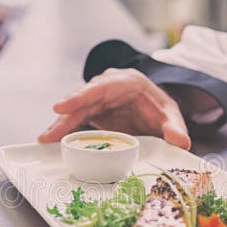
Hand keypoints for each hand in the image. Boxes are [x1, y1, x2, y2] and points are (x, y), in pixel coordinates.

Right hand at [38, 68, 190, 149]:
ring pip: (75, 112)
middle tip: (48, 134)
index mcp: (126, 82)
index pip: (100, 87)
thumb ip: (175, 128)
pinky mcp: (92, 114)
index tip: (62, 106)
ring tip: (45, 141)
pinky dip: (66, 132)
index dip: (80, 96)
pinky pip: (76, 121)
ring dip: (60, 127)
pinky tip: (53, 144)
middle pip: (81, 101)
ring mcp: (97, 101)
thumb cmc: (159, 108)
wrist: (155, 110)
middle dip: (64, 117)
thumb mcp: (171, 116)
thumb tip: (181, 142)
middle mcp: (106, 88)